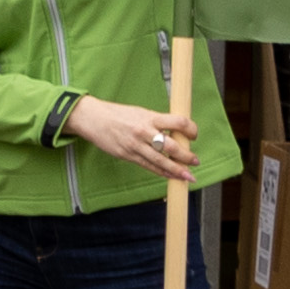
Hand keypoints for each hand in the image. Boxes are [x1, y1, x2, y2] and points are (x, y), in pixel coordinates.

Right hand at [66, 94, 198, 186]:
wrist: (94, 119)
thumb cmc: (118, 114)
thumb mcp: (141, 113)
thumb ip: (157, 122)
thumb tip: (175, 132)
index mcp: (150, 117)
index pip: (178, 123)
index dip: (190, 130)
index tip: (194, 135)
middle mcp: (144, 132)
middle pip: (172, 146)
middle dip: (186, 156)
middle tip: (195, 160)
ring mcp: (136, 146)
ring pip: (161, 161)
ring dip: (177, 170)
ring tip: (188, 176)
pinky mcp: (128, 156)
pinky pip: (149, 166)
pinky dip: (161, 172)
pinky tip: (170, 176)